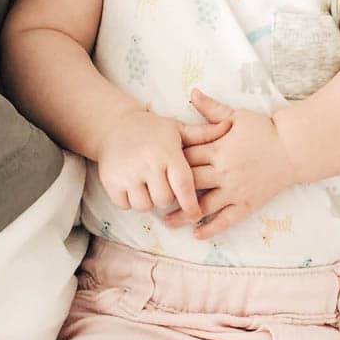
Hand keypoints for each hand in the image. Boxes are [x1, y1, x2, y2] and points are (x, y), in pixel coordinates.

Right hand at [97, 104, 229, 216]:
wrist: (114, 125)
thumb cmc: (153, 130)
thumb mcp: (177, 129)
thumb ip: (203, 134)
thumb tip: (229, 127)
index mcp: (167, 153)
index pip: (184, 186)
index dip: (191, 204)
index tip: (195, 214)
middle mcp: (148, 164)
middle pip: (164, 200)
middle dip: (167, 198)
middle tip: (164, 188)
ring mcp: (128, 174)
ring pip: (145, 205)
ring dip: (148, 201)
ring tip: (149, 188)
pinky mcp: (111, 181)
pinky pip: (126, 205)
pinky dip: (130, 201)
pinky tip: (133, 188)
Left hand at [163, 88, 296, 239]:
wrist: (292, 148)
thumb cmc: (263, 130)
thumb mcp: (236, 115)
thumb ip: (211, 109)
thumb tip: (192, 93)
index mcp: (218, 148)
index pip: (186, 157)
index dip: (168, 163)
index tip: (155, 167)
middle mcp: (223, 171)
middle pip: (189, 182)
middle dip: (170, 189)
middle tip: (152, 195)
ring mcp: (234, 189)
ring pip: (203, 206)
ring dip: (183, 215)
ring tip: (167, 221)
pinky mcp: (246, 203)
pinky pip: (226, 220)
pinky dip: (210, 228)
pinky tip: (196, 234)